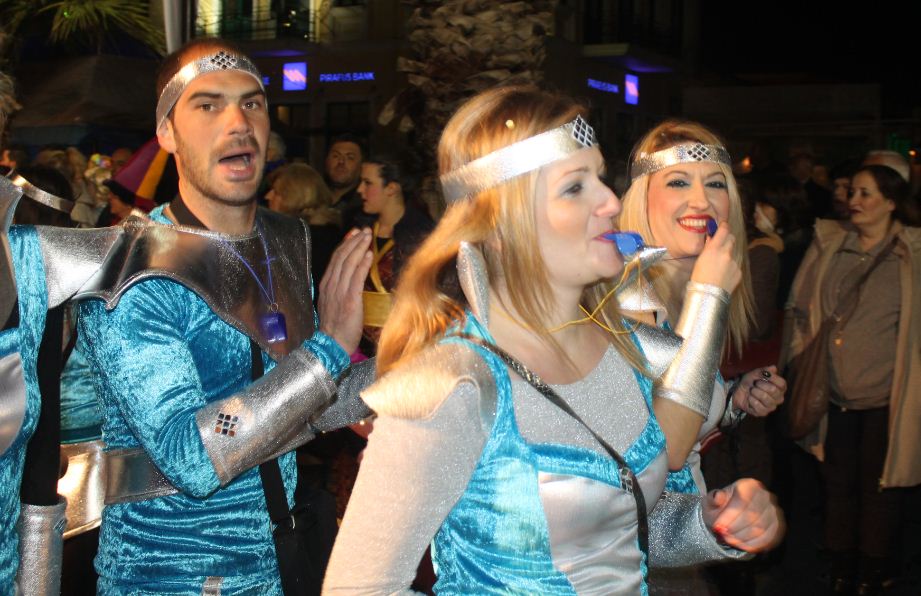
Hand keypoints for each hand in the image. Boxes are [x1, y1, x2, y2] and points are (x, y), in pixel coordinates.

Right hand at [319, 228, 372, 354]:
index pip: (335, 259)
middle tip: (364, 230)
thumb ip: (339, 289)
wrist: (332, 345)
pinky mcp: (349, 300)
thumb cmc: (336, 327)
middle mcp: (330, 286)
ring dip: (359, 248)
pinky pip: (356, 278)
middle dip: (353, 241)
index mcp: (326, 285)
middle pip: (342, 257)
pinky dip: (362, 264)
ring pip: (348, 264)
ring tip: (368, 236)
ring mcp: (339, 292)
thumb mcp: (333, 303)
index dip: (345, 244)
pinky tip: (369, 254)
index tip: (354, 233)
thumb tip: (349, 276)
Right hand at [689, 221, 740, 293]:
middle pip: (731, 239)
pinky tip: (723, 275)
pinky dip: (730, 268)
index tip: (723, 225)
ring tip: (719, 266)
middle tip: (721, 243)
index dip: (724, 226)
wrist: (708, 296)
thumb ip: (708, 248)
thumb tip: (712, 239)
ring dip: (728, 255)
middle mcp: (726, 253)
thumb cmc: (699, 278)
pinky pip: (735, 266)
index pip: (723, 231)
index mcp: (714, 249)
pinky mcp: (739, 272)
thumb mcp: (700, 260)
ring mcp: (734, 263)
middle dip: (727, 239)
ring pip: (733, 253)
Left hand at [703, 478, 783, 552]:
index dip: (730, 515)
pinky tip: (741, 545)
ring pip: (761, 528)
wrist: (730, 519)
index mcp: (748, 485)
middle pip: (753, 515)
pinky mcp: (778, 526)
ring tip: (729, 540)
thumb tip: (718, 496)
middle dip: (735, 528)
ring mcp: (774, 511)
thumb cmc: (720, 509)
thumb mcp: (711, 502)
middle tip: (723, 535)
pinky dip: (753, 544)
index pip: (742, 500)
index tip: (718, 527)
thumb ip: (713, 499)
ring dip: (742, 537)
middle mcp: (765, 495)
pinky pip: (769, 538)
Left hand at [731, 366, 785, 416]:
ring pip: (764, 397)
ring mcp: (771, 407)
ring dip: (754, 392)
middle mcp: (779, 398)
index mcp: (780, 389)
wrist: (738, 392)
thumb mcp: (756, 373)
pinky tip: (749, 398)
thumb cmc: (750, 382)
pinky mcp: (763, 413)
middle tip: (755, 384)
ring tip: (752, 391)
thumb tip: (773, 368)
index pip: (782, 384)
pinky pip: (757, 405)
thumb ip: (765, 370)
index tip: (764, 374)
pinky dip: (750, 399)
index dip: (773, 378)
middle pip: (773, 390)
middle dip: (761, 384)